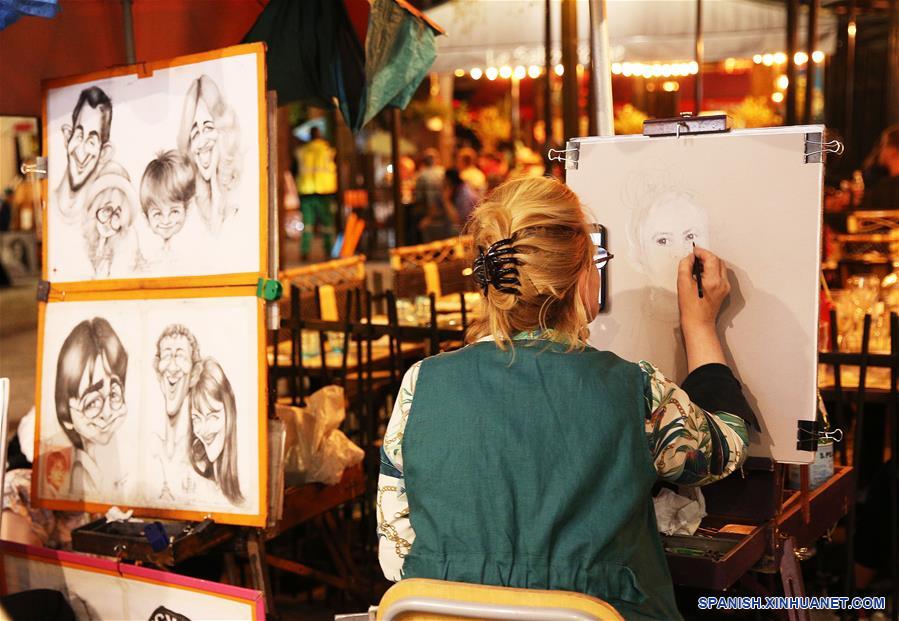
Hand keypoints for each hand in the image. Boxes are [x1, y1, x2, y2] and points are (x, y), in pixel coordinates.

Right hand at [677, 246, 728, 370]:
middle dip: (705, 257)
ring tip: (696, 267)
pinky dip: (711, 271)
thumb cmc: (691, 308)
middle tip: (693, 258)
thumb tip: (689, 258)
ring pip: (719, 267)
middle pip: (717, 261)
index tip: (693, 252)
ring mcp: (724, 287)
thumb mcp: (682, 284)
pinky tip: (700, 275)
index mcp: (714, 280)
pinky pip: (719, 274)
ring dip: (708, 263)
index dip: (701, 252)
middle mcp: (722, 283)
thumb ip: (685, 267)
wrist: (699, 323)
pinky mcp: (723, 290)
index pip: (711, 258)